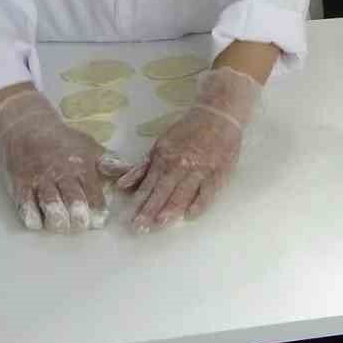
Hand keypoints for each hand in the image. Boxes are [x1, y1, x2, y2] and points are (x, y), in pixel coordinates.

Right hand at [0, 90, 130, 232]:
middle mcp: (62, 175)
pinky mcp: (21, 184)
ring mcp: (40, 180)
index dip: (98, 210)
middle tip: (82, 226)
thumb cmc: (63, 140)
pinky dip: (32, 216)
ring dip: (57, 219)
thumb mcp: (89, 147)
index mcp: (81, 167)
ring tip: (62, 227)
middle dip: (79, 217)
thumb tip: (130, 170)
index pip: (93, 193)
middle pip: (73, 200)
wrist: (28, 127)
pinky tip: (38, 223)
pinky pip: (25, 204)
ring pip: (50, 203)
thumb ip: (109, 162)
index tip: (100, 222)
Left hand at [119, 67, 260, 232]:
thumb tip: (123, 185)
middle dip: (150, 210)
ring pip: (183, 192)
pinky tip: (191, 215)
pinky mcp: (218, 171)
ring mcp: (200, 168)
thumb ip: (144, 167)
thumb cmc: (188, 131)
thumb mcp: (161, 144)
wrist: (219, 115)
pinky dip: (200, 203)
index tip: (130, 219)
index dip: (140, 202)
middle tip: (140, 228)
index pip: (149, 184)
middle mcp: (180, 164)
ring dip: (171, 208)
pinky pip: (208, 191)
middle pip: (163, 191)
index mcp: (164, 157)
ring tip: (160, 223)